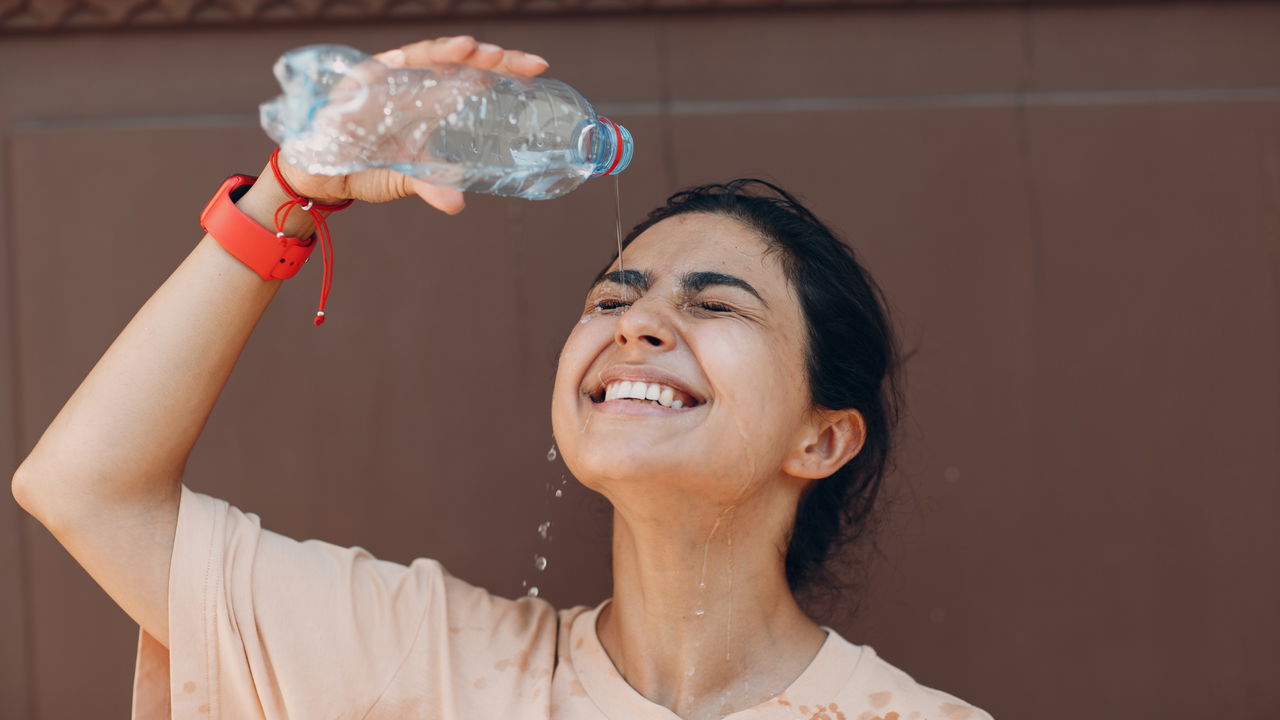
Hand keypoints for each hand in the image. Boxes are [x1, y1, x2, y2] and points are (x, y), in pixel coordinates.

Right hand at [275, 36, 549, 214]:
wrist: (319, 173)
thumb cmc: (367, 165)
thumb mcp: (406, 178)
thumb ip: (432, 186)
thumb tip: (458, 204)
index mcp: (434, 99)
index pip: (476, 76)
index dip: (506, 69)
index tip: (538, 68)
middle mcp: (414, 82)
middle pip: (456, 59)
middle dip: (485, 55)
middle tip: (511, 59)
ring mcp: (386, 78)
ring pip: (421, 55)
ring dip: (445, 51)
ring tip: (471, 49)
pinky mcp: (355, 83)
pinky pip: (374, 69)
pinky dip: (391, 62)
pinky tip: (409, 59)